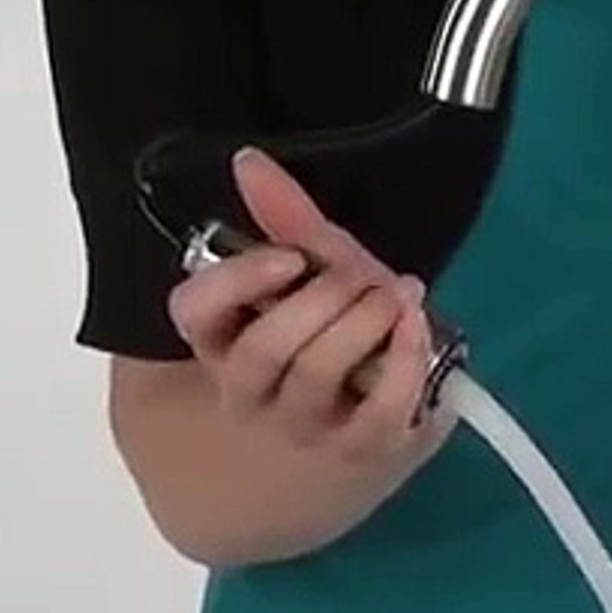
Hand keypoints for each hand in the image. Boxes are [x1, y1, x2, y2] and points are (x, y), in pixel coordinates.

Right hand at [168, 147, 435, 461]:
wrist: (367, 435)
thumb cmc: (329, 344)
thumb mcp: (309, 279)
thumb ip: (285, 221)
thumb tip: (251, 161)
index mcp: (223, 345)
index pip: (195, 314)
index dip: (234, 282)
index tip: (288, 256)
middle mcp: (252, 395)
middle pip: (263, 350)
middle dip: (320, 298)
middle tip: (361, 274)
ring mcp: (307, 429)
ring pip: (316, 375)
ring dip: (362, 321)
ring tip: (394, 293)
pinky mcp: (365, 451)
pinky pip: (379, 412)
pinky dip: (403, 360)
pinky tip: (415, 324)